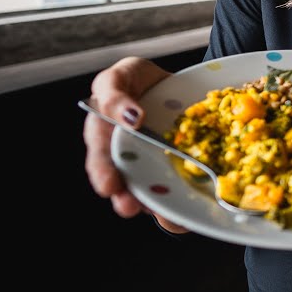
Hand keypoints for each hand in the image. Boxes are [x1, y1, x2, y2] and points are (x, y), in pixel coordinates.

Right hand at [82, 56, 187, 232]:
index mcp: (105, 137)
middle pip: (123, 185)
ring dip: (157, 207)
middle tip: (131, 207)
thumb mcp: (122, 76)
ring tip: (166, 216)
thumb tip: (132, 118)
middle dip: (127, 198)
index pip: (100, 159)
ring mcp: (151, 167)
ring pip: (150, 194)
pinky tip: (191, 213)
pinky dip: (184, 205)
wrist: (173, 82)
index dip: (104, 174)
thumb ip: (115, 95)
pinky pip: (179, 191)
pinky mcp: (177, 171)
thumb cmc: (137, 80)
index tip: (109, 186)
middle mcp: (125, 159)